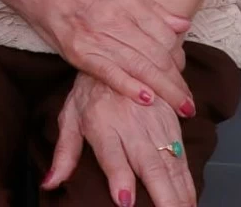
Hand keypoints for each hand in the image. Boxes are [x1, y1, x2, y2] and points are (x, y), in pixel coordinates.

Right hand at [14, 0, 191, 114]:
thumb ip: (151, 7)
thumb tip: (182, 24)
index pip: (164, 34)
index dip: (179, 58)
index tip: (184, 74)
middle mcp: (115, 16)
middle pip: (156, 54)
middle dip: (177, 83)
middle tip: (190, 104)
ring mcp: (96, 35)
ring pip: (139, 66)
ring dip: (164, 91)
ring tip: (182, 108)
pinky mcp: (79, 51)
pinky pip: (109, 72)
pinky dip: (129, 87)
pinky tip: (147, 99)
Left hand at [44, 73, 193, 206]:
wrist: (117, 50)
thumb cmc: (90, 91)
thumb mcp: (70, 116)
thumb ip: (64, 154)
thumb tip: (49, 183)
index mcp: (102, 123)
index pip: (111, 154)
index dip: (119, 177)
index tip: (124, 201)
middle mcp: (131, 124)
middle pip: (149, 164)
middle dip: (162, 194)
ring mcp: (155, 123)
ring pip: (171, 163)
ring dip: (180, 192)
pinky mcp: (171, 121)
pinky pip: (183, 156)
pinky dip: (188, 181)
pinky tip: (191, 200)